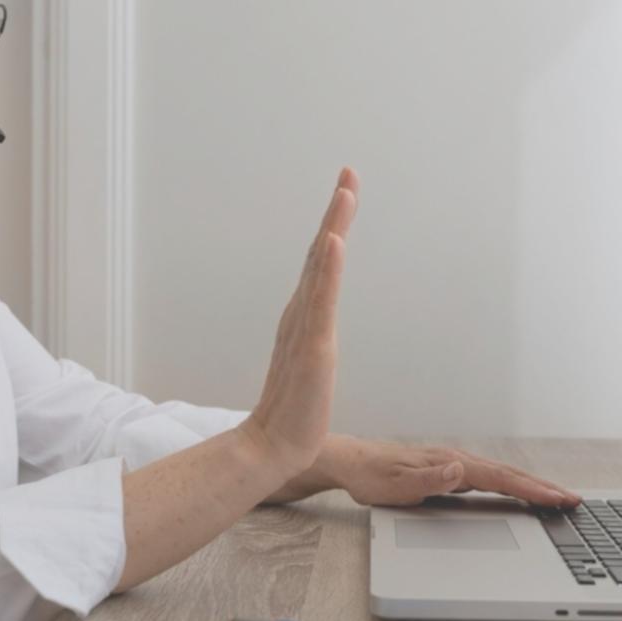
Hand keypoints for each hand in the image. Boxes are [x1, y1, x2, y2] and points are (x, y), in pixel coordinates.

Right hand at [241, 168, 359, 478]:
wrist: (273, 447)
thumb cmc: (294, 410)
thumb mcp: (310, 363)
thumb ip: (312, 339)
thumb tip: (317, 326)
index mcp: (303, 315)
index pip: (322, 261)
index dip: (334, 223)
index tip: (346, 188)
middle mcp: (301, 312)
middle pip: (320, 252)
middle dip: (336, 210)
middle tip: (349, 174)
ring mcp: (305, 327)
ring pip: (321, 267)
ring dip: (333, 226)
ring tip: (344, 192)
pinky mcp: (312, 346)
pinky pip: (321, 300)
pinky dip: (327, 268)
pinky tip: (334, 242)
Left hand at [325, 436, 580, 508]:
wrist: (351, 463)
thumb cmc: (371, 477)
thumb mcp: (398, 485)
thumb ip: (430, 479)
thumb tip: (459, 469)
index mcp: (450, 463)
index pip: (500, 478)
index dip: (531, 489)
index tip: (558, 498)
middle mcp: (456, 460)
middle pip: (507, 473)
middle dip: (541, 486)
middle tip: (572, 499)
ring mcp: (453, 464)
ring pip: (500, 475)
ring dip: (529, 484)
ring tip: (555, 496)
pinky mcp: (448, 471)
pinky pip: (487, 478)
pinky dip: (510, 484)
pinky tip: (516, 492)